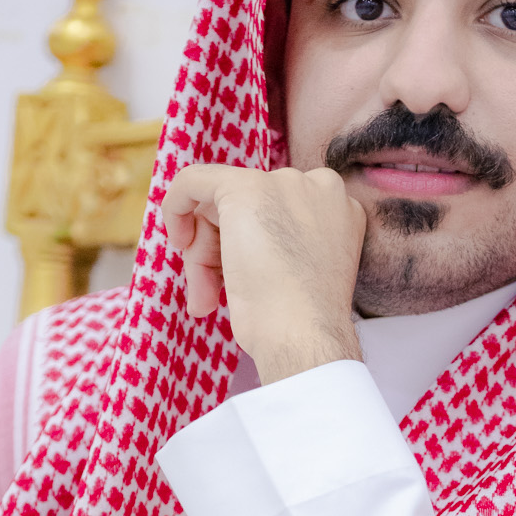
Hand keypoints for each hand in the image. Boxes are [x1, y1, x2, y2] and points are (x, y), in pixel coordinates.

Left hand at [160, 164, 366, 383]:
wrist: (303, 334)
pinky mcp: (245, 188)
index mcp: (338, 210)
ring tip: (206, 301)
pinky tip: (177, 239)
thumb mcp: (297, 273)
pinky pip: (195, 180)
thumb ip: (276, 245)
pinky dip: (176, 205)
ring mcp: (283, 184)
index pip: (278, 215)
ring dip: (203, 257)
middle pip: (248, 210)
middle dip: (220, 253)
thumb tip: (231, 245)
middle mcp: (317, 187)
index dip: (249, 247)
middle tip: (212, 297)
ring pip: (220, 207)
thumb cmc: (299, 323)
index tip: (236, 280)